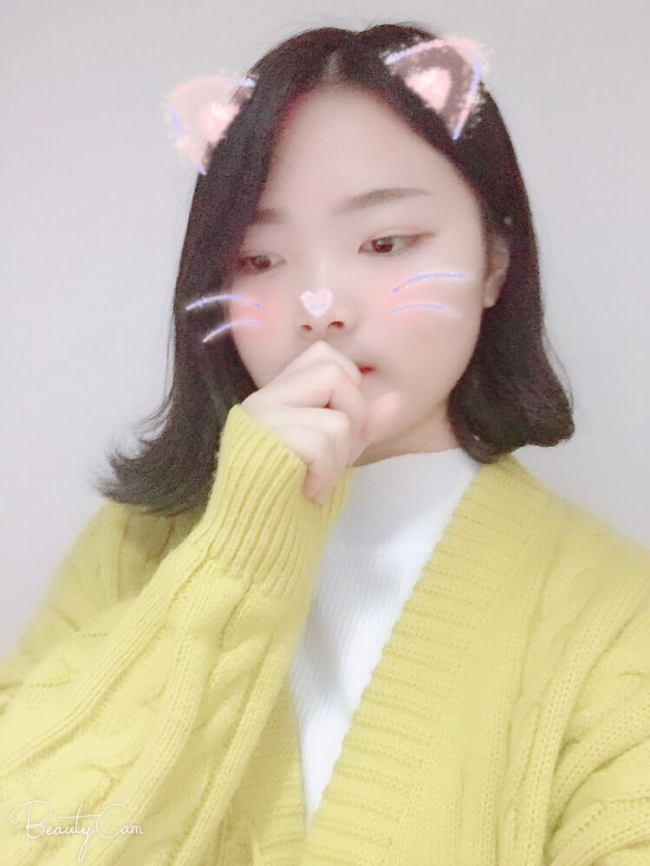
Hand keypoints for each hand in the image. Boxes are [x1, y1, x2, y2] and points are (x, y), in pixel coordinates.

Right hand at [240, 341, 400, 503]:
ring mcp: (260, 418)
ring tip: (317, 481)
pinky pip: (321, 445)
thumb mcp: (336, 454)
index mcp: (278, 394)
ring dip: (338, 459)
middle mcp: (264, 398)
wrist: (255, 538)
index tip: (338, 426)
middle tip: (333, 455)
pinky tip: (308, 491)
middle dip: (352, 418)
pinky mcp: (262, 443)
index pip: (324, 356)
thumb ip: (361, 424)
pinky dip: (325, 475)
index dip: (347, 386)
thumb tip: (395, 399)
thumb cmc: (292, 497)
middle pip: (333, 373)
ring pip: (336, 418)